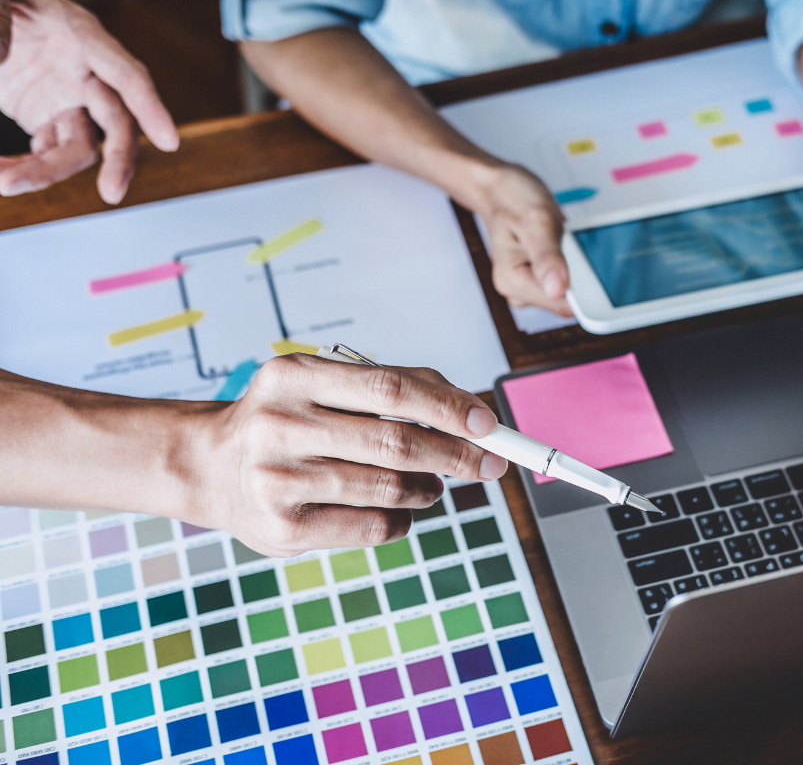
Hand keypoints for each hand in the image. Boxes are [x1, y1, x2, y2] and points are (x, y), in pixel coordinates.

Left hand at [0, 0, 177, 203]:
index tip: (170, 141)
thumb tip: (5, 54)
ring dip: (45, 172)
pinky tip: (2, 170)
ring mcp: (65, 98)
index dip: (150, 107)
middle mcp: (83, 71)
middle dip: (117, 160)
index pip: (126, 74)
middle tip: (111, 194)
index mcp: (80, 34)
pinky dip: (25, 168)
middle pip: (117, 124)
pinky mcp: (42, 118)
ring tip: (5, 181)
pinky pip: (45, 153)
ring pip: (78, 149)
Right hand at [191, 355, 507, 556]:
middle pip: (394, 442)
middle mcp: (279, 425)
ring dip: (428, 489)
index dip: (447, 408)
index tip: (488, 424)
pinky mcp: (283, 530)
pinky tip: (400, 509)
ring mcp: (277, 481)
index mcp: (292, 376)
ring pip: (388, 488)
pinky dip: (402, 519)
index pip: (389, 389)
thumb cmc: (286, 421)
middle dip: (455, 454)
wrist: (207, 467)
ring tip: (434, 486)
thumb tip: (472, 411)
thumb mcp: (323, 386)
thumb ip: (393, 388)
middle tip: (489, 463)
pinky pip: (372, 527)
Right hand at [477, 161, 572, 315]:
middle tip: (569, 243)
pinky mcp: (539, 278)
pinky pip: (567, 278)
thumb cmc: (513, 199)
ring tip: (563, 239)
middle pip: (568, 300)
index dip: (584, 290)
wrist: (501, 189)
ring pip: (570, 289)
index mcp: (513, 282)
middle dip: (579, 274)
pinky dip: (572, 261)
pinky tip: (564, 243)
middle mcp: (519, 290)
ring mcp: (529, 285)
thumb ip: (547, 257)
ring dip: (576, 266)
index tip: (591, 266)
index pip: (562, 305)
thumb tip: (558, 290)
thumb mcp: (535, 221)